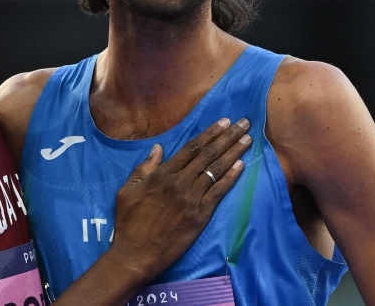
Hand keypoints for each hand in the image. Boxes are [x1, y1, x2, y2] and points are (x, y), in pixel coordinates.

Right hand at [109, 118, 251, 277]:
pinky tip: (241, 166)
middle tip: (244, 123)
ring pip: (216, 170)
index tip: (224, 121)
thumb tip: (158, 148)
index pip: (191, 148)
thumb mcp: (127, 190)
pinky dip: (231, 178)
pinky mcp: (200, 216)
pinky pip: (218, 193)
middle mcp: (179, 183)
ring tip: (247, 140)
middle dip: (228, 137)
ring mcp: (191, 199)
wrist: (136, 253)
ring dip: (234, 153)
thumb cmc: (128, 222)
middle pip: (208, 155)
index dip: (210, 133)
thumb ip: (144, 168)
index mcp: (162, 174)